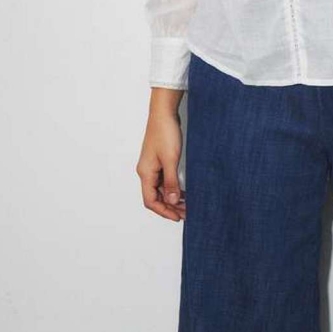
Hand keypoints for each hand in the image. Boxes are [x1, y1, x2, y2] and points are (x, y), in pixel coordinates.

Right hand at [137, 91, 185, 219]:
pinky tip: (184, 192)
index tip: (177, 217)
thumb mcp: (170, 160)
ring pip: (161, 190)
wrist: (163, 113)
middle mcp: (146, 172)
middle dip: (169, 207)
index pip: (150, 201)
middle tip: (186, 213)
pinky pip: (164, 181)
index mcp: (145, 173)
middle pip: (155, 197)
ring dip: (172, 199)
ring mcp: (152, 167)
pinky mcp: (159, 161)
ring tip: (187, 205)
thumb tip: (171, 201)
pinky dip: (173, 188)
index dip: (163, 211)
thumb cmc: (164, 133)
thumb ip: (171, 182)